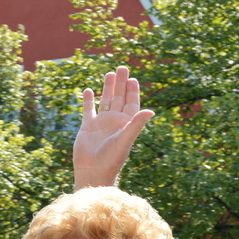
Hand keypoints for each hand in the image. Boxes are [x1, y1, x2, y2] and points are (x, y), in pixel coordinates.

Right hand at [73, 66, 154, 189]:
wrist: (93, 171)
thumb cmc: (112, 158)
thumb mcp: (125, 139)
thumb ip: (136, 124)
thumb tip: (150, 111)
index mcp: (126, 124)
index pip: (131, 103)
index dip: (133, 91)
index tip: (133, 78)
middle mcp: (115, 122)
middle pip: (119, 98)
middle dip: (121, 83)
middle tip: (122, 67)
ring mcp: (101, 123)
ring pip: (105, 101)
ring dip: (107, 87)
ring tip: (109, 73)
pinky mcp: (88, 126)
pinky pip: (88, 110)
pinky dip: (88, 100)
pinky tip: (88, 90)